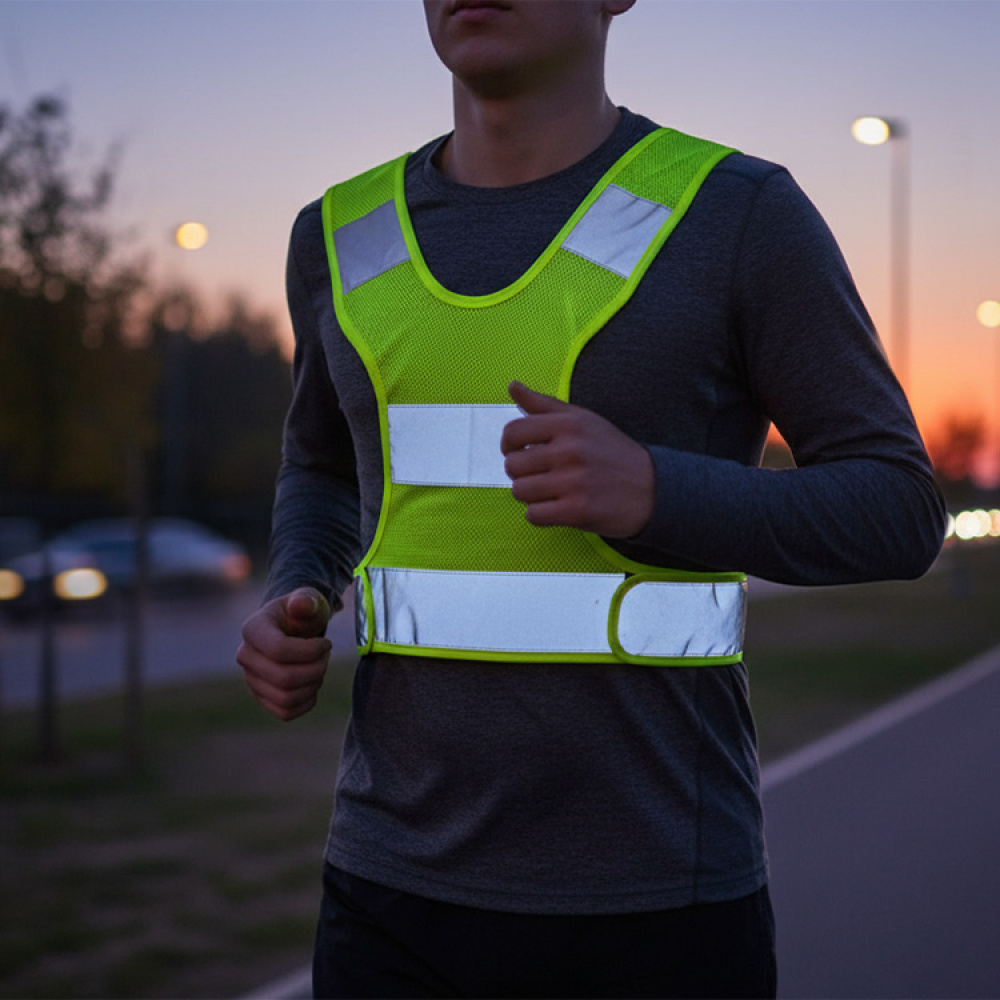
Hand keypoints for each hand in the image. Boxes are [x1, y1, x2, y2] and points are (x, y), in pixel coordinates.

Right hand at [236, 587, 332, 720]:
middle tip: (326, 656)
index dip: (311, 651)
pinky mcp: (261, 697)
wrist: (294, 628)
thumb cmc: (303, 613)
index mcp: (252, 629)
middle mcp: (245, 656)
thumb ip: (306, 600)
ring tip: (320, 668)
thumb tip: (299, 605)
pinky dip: (307, 702)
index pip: (279, 650)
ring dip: (313, 685)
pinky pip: (285, 712)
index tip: (327, 643)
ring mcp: (251, 679)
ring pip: (286, 698)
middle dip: (316, 669)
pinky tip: (313, 683)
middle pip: (284, 678)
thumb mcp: (309, 600)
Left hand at [500, 381, 653, 537]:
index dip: (508, 445)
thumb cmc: (611, 452)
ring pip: (519, 491)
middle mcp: (570, 450)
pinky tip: (557, 507)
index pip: (513, 432)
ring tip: (551, 491)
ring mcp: (574, 481)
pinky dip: (540, 514)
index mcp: (569, 424)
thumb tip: (512, 386)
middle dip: (522, 473)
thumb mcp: (583, 420)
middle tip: (542, 475)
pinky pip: (533, 515)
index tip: (519, 452)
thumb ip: (544, 405)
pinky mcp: (578, 511)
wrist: (652, 488)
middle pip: (512, 465)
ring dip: (530, 495)